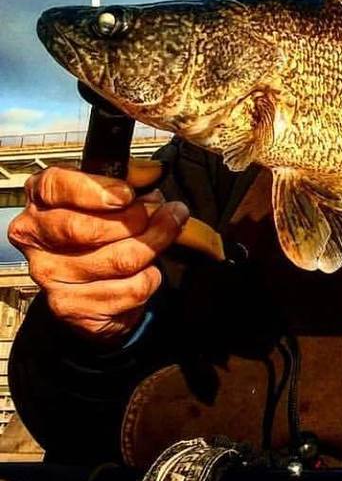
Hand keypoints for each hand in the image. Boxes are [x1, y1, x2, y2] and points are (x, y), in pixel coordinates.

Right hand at [7, 163, 188, 341]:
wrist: (97, 285)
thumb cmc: (106, 230)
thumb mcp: (114, 196)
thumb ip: (131, 180)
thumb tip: (152, 173)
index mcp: (41, 201)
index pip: (55, 187)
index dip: (94, 189)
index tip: (127, 193)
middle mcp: (35, 238)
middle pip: (89, 229)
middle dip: (138, 220)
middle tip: (165, 213)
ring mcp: (50, 276)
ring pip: (120, 260)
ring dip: (156, 244)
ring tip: (167, 233)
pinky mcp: (72, 307)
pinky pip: (131, 289)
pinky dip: (151, 277)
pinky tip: (148, 270)